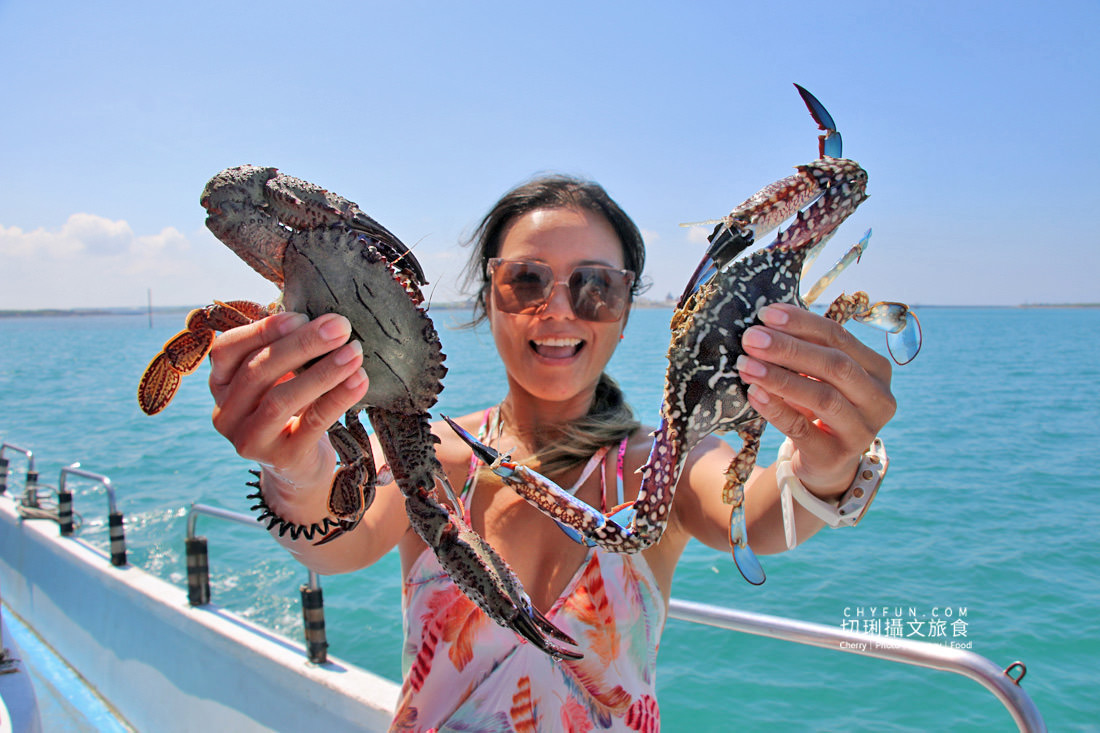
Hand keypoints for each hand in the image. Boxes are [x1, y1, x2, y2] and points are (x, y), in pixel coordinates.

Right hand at [207, 311, 369, 487]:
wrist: (300, 466)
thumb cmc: (291, 408)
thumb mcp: (279, 378)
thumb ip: (287, 350)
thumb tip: (323, 319)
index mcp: (221, 384)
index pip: (226, 350)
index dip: (261, 330)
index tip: (300, 315)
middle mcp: (226, 413)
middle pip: (257, 371)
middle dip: (302, 345)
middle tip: (339, 327)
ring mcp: (249, 440)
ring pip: (280, 400)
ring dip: (322, 372)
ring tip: (354, 352)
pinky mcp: (281, 459)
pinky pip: (312, 423)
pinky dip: (338, 399)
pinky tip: (359, 380)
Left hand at [736, 302, 895, 495]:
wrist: (827, 463)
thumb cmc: (820, 406)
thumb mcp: (820, 377)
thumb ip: (805, 351)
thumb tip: (765, 324)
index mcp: (877, 369)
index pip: (840, 337)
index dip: (802, 323)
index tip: (766, 313)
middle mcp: (878, 399)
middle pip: (835, 365)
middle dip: (789, 348)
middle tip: (751, 338)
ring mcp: (862, 430)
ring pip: (823, 397)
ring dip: (780, 378)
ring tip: (746, 365)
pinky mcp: (837, 457)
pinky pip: (802, 429)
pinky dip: (776, 409)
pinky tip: (754, 393)